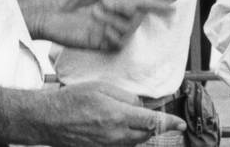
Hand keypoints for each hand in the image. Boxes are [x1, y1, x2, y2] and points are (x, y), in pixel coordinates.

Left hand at [21, 0, 173, 48]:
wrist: (45, 11)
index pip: (139, 2)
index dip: (156, 4)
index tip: (173, 5)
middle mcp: (112, 15)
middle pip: (136, 14)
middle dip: (124, 6)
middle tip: (104, 1)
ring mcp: (107, 30)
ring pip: (128, 28)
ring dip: (114, 19)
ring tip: (95, 13)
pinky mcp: (99, 43)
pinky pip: (119, 42)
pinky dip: (114, 34)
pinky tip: (100, 27)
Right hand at [42, 81, 185, 145]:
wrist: (48, 120)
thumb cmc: (72, 100)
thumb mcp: (102, 88)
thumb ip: (126, 96)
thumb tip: (141, 105)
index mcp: (118, 116)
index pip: (152, 122)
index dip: (169, 124)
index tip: (181, 124)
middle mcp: (115, 136)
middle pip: (146, 134)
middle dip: (152, 125)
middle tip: (151, 114)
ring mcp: (107, 146)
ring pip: (134, 141)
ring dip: (139, 131)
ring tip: (131, 118)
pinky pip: (121, 145)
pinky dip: (126, 136)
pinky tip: (118, 126)